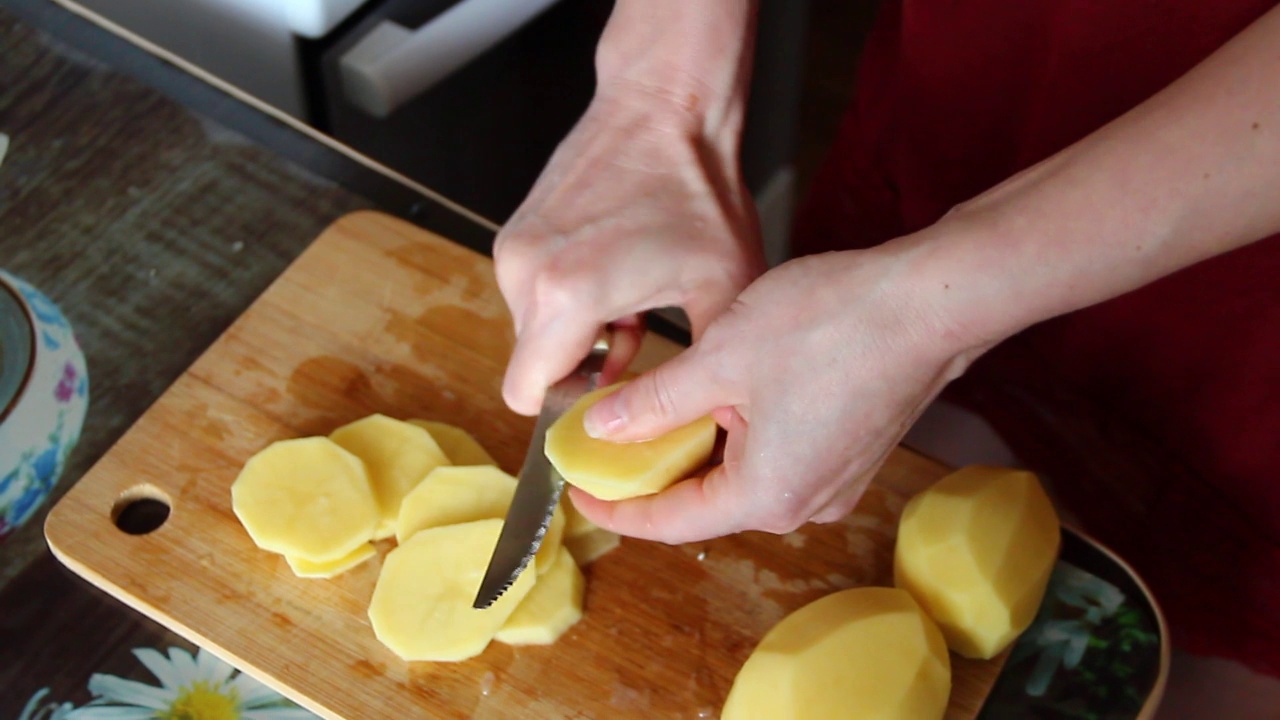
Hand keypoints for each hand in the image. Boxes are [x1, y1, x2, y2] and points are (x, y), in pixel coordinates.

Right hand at [494, 91, 764, 414]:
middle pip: (536, 362)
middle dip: (582, 367)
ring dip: (579, 331)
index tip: (606, 405)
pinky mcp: (517, 229)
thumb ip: (708, 366)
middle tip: (637, 345)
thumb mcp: (724, 288)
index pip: (526, 394)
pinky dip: (569, 299)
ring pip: (535, 327)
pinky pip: (533, 290)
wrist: (665, 105)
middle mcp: (525, 272)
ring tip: (633, 306)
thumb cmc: (697, 188)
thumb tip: (714, 421)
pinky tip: (615, 278)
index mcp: (566, 296)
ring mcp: (516, 247)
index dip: (566, 410)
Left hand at [568, 241, 991, 542]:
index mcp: (766, 496)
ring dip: (695, 448)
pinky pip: (776, 456)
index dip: (615, 507)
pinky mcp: (851, 450)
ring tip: (653, 408)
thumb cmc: (830, 325)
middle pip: (706, 500)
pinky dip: (736, 435)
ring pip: (741, 475)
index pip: (670, 522)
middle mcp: (803, 504)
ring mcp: (834, 479)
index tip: (578, 488)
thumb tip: (601, 430)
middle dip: (652, 471)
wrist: (931, 299)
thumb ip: (653, 403)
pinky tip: (717, 394)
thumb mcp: (719, 360)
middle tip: (606, 437)